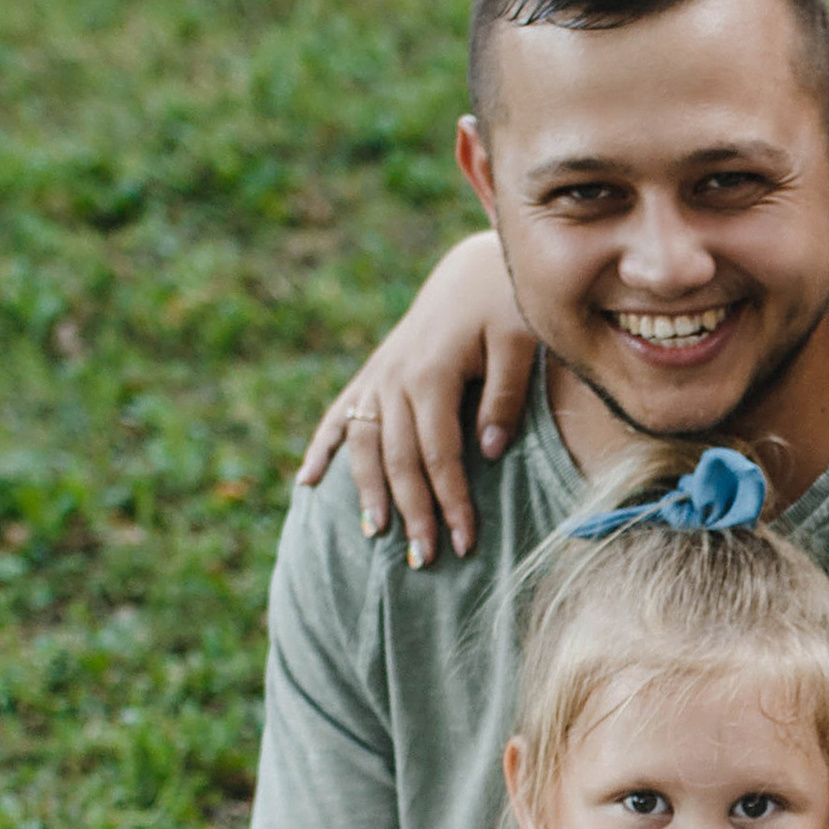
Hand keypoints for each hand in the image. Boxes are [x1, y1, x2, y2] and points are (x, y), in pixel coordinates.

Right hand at [293, 233, 539, 567]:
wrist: (473, 267)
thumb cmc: (504, 304)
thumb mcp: (520, 341)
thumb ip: (505, 396)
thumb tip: (490, 452)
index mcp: (432, 373)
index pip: (440, 455)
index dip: (451, 501)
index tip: (464, 543)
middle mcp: (395, 377)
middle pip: (398, 459)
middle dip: (412, 511)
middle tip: (424, 560)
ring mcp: (379, 376)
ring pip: (364, 443)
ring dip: (366, 491)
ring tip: (374, 534)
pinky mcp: (373, 374)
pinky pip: (339, 415)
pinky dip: (323, 448)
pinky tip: (307, 483)